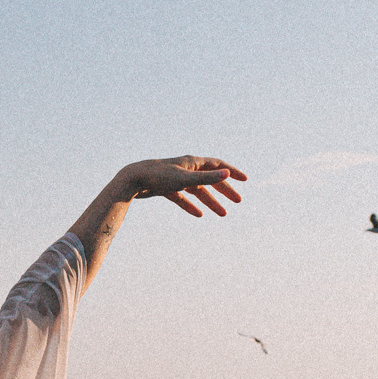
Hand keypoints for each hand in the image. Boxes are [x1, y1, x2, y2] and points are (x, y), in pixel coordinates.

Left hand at [123, 156, 246, 217]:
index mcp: (193, 163)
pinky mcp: (167, 188)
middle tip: (238, 201)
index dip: (232, 172)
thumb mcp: (185, 179)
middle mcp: (186, 169)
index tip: (245, 180)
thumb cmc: (158, 177)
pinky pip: (184, 198)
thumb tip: (227, 173)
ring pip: (198, 191)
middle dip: (225, 190)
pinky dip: (192, 206)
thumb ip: (206, 178)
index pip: (218, 165)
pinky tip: (199, 215)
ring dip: (211, 201)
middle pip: (210, 179)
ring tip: (223, 214)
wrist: (132, 180)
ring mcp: (176, 178)